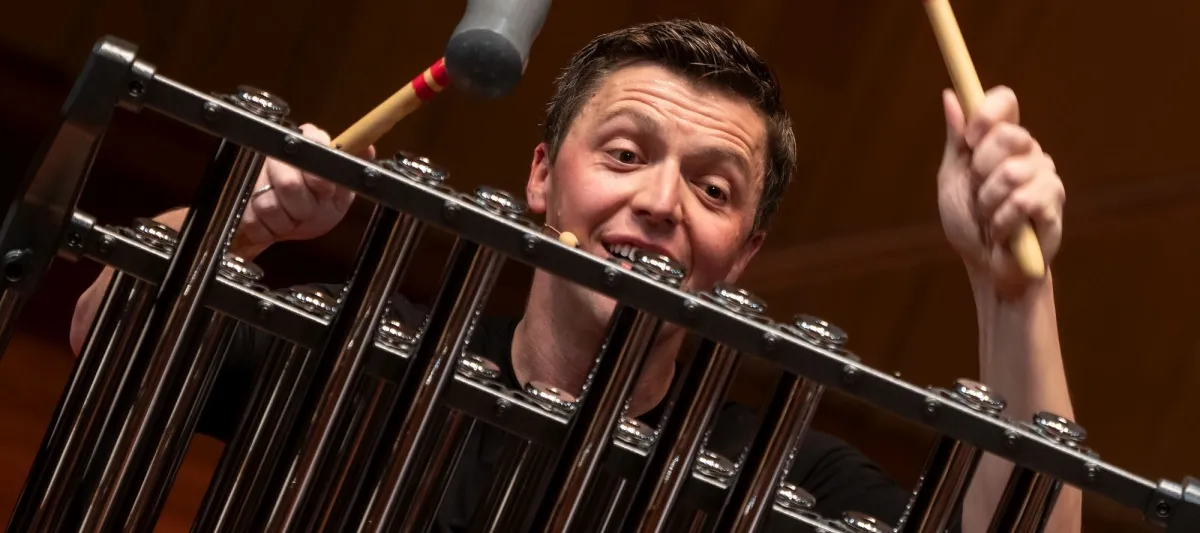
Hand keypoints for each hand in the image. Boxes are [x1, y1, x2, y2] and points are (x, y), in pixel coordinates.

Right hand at [237, 123, 373, 249]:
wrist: (290, 226)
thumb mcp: (342, 189)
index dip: (320, 178)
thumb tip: (368, 148)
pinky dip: (269, 230)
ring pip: (269, 205)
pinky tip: (275, 224)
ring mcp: (253, 174)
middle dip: (303, 207)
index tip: (325, 191)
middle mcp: (277, 154)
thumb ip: (352, 169)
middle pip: (288, 184)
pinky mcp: (237, 197)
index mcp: (307, 144)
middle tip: (308, 210)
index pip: (312, 147)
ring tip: (292, 217)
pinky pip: (253, 220)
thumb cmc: (319, 204)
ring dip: (287, 221)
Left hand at [937, 86, 1064, 292]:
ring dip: (988, 204)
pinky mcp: (1054, 204)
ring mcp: (1045, 176)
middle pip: (1009, 134)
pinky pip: (1022, 202)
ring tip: (989, 220)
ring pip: (1012, 172)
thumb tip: (950, 96)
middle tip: (978, 194)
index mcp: (1000, 142)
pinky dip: (1001, 222)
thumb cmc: (968, 224)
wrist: (987, 268)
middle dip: (981, 170)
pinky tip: (1003, 234)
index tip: (970, 138)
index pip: (1005, 101)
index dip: (988, 113)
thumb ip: (956, 141)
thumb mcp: (953, 180)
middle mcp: (1028, 152)